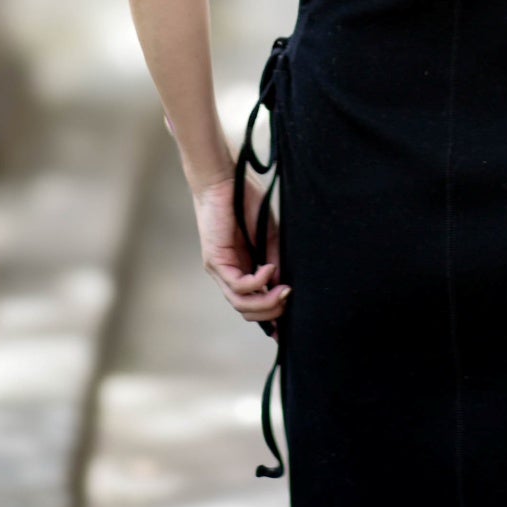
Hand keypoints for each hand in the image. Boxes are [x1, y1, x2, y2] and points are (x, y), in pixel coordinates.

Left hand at [192, 175, 289, 325]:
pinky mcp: (215, 261)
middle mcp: (229, 274)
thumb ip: (275, 260)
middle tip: (291, 302)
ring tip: (284, 292)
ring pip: (241, 304)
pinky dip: (257, 282)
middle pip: (247, 310)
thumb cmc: (245, 201)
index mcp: (242, 268)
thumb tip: (285, 287)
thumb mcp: (268, 236)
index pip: (253, 303)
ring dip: (266, 303)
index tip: (287, 329)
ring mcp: (220, 270)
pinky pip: (237, 285)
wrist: (225, 178)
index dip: (270, 318)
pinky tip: (269, 269)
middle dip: (272, 313)